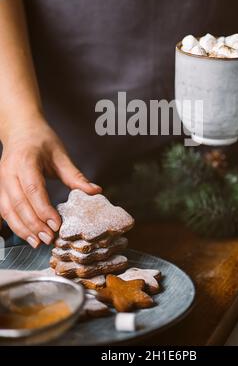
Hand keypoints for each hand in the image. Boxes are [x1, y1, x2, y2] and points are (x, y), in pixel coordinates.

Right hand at [0, 118, 101, 246]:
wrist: (20, 128)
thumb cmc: (41, 139)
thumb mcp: (61, 155)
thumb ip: (76, 176)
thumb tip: (95, 191)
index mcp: (26, 160)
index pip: (33, 189)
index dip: (44, 209)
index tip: (57, 224)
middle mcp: (9, 171)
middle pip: (18, 203)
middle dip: (34, 224)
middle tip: (49, 238)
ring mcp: (1, 179)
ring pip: (7, 209)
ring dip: (21, 228)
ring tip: (37, 241)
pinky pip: (2, 209)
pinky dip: (12, 224)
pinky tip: (24, 235)